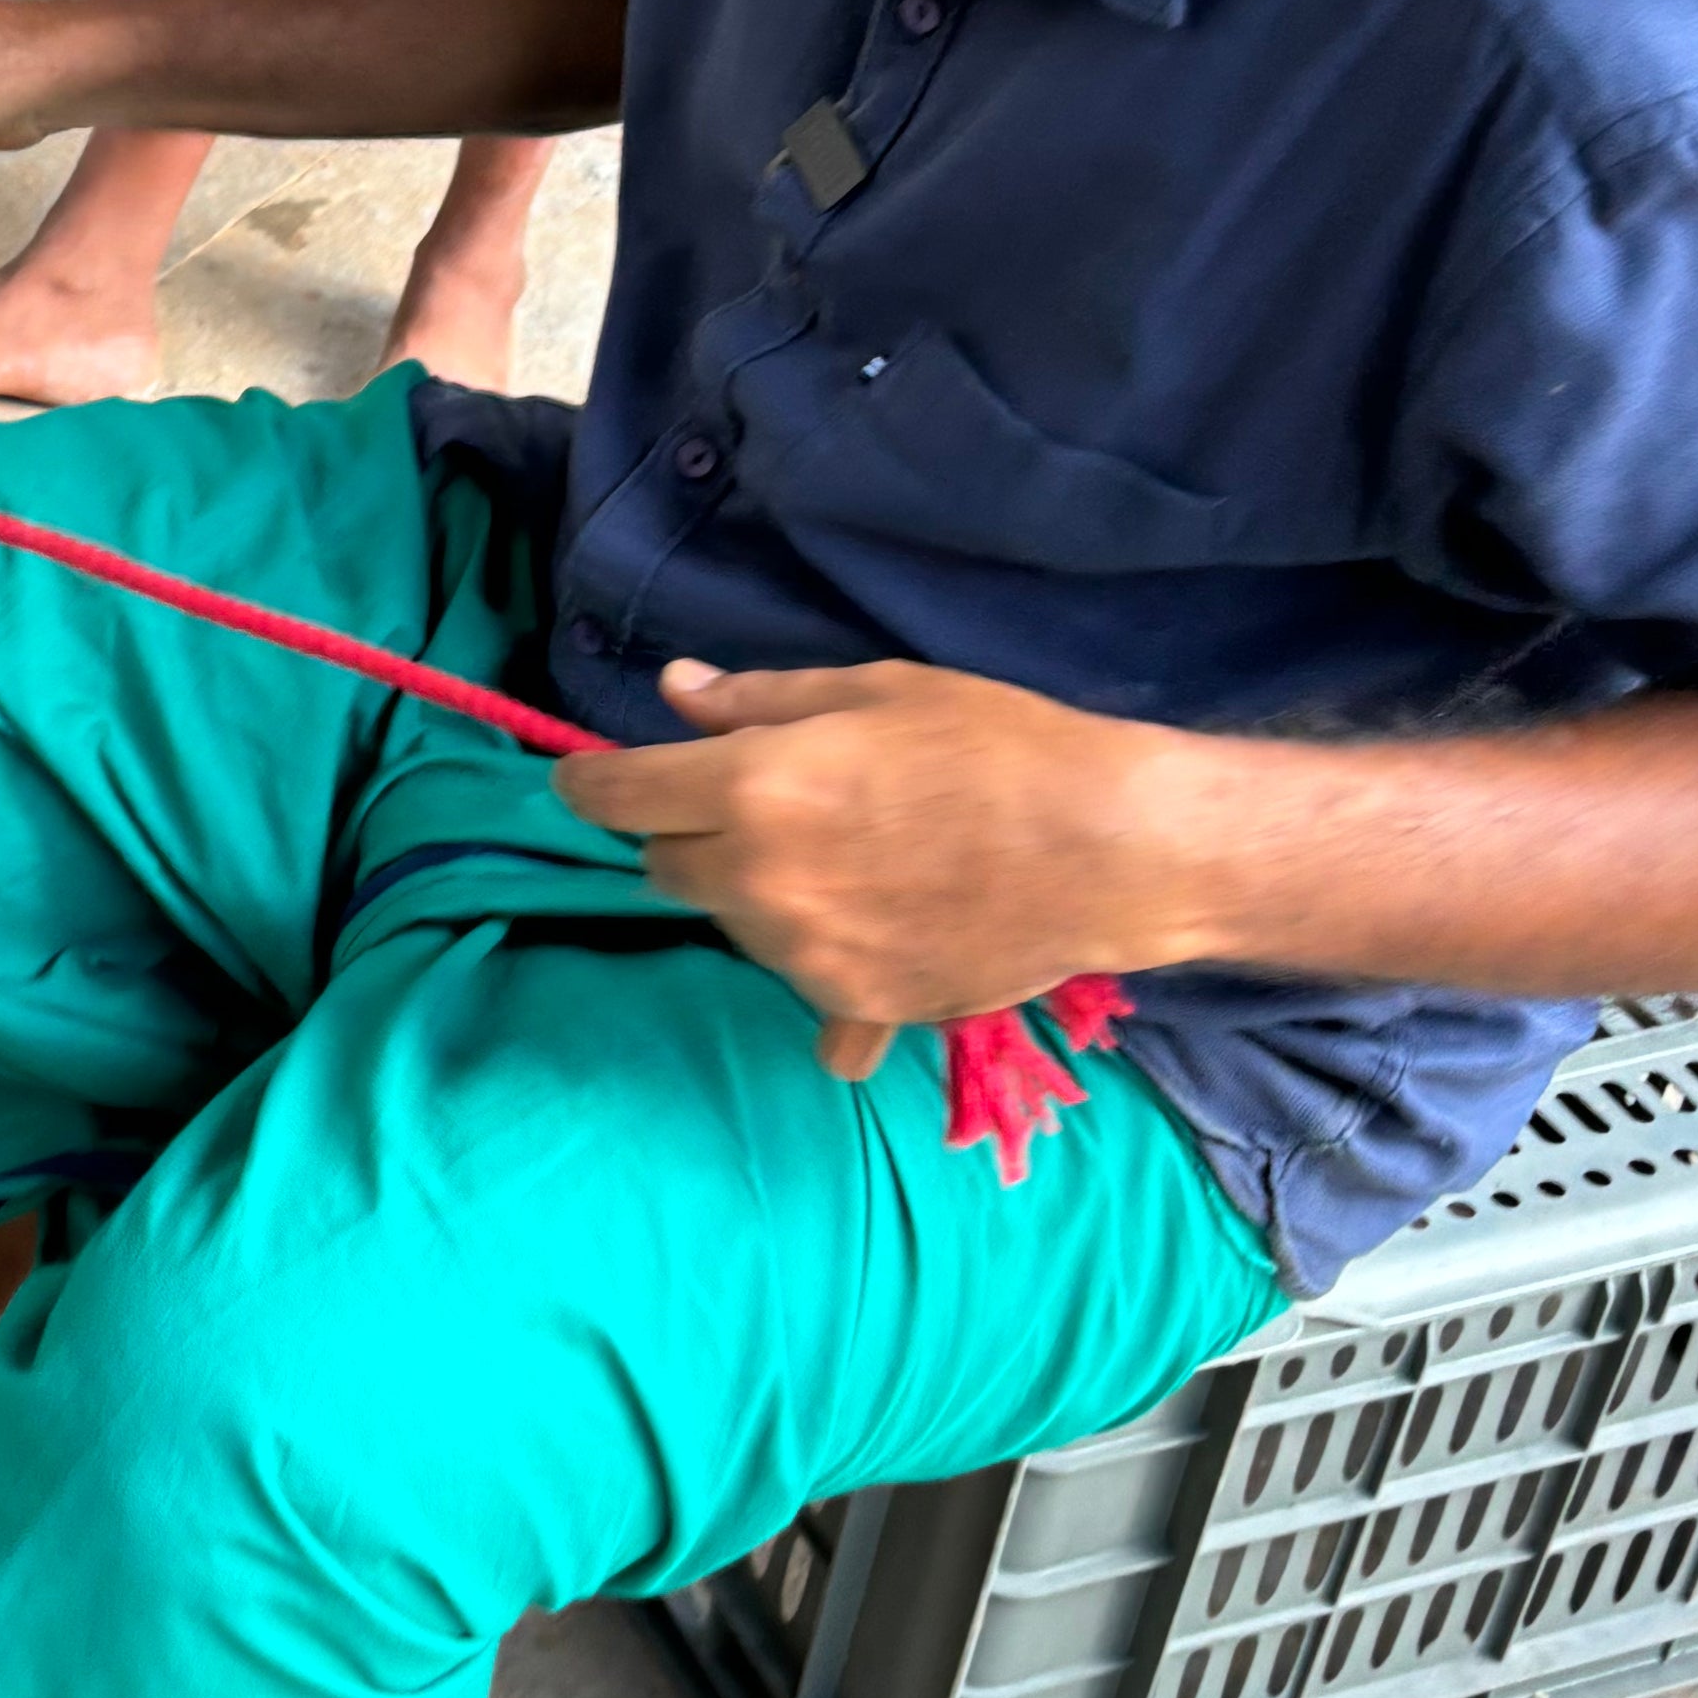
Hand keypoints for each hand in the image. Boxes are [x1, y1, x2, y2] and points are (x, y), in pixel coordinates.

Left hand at [554, 655, 1193, 1072]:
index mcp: (751, 788)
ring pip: (735, 926)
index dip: (590, 781)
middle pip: (666, 867)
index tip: (592, 777)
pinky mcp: (854, 1005)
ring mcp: (803, 956)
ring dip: (760, 895)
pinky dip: (825, 973)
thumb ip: (760, 702)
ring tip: (852, 861)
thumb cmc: (997, 746)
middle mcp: (759, 880)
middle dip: (691, 835)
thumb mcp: (876, 692)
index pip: (613, 796)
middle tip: (771, 807)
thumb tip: (677, 692)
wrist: (1108, 850)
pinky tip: (874, 941)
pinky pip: (806, 999)